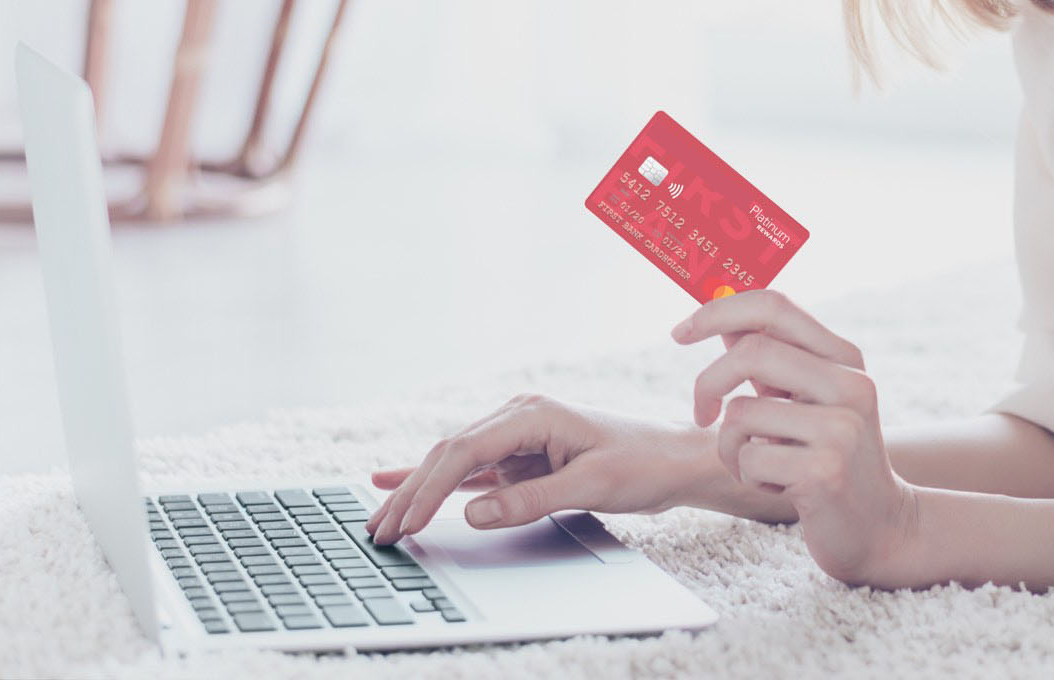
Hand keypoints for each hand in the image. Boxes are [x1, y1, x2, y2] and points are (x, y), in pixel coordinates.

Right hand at [363, 394, 714, 544]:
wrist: (675, 459)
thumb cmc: (643, 464)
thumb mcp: (590, 485)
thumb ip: (530, 499)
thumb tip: (475, 513)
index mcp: (531, 414)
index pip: (463, 453)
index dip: (428, 489)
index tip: (407, 522)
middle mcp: (517, 418)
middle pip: (448, 456)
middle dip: (411, 493)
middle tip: (378, 529)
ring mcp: (517, 437)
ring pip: (453, 465)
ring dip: (418, 492)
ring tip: (382, 519)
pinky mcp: (522, 456)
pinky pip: (471, 473)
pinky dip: (438, 484)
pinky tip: (401, 485)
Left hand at [674, 290, 921, 586]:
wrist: (880, 526)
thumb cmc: (828, 460)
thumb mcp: (806, 401)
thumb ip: (770, 361)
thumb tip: (721, 320)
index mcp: (845, 359)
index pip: (774, 306)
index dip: (718, 312)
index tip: (680, 333)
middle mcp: (851, 385)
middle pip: (751, 351)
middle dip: (708, 383)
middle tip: (701, 413)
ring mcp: (841, 429)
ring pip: (740, 413)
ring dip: (730, 446)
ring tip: (760, 464)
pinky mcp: (825, 472)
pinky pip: (749, 458)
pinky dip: (747, 475)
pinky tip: (780, 487)